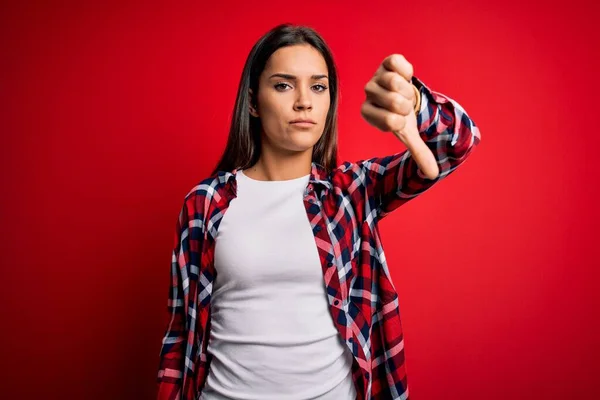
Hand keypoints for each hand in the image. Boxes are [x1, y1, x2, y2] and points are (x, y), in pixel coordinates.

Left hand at [361, 54, 438, 178]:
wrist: (404, 94)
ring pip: (396, 82)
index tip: (401, 119)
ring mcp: (376, 77)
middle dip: (408, 105)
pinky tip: (406, 76)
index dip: (404, 120)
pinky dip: (408, 71)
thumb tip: (433, 174)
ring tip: (405, 92)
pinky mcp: (386, 63)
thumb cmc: (403, 116)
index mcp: (367, 114)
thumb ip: (418, 152)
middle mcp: (367, 94)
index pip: (392, 122)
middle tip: (404, 104)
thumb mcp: (409, 133)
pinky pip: (398, 64)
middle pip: (395, 102)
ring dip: (408, 90)